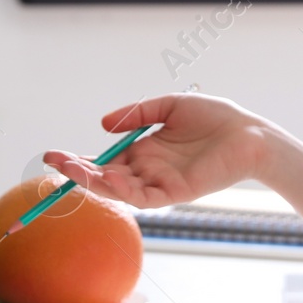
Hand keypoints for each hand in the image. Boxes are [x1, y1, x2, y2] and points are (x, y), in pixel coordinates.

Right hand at [43, 92, 273, 209]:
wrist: (250, 133)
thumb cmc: (216, 118)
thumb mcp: (169, 106)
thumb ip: (137, 113)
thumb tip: (104, 125)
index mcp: (144, 152)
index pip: (104, 160)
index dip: (79, 160)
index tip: (53, 154)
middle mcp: (148, 171)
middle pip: (104, 177)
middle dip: (77, 171)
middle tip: (52, 161)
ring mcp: (160, 183)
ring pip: (119, 190)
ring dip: (94, 181)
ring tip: (71, 170)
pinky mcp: (175, 192)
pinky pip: (144, 197)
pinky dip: (125, 190)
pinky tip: (109, 177)